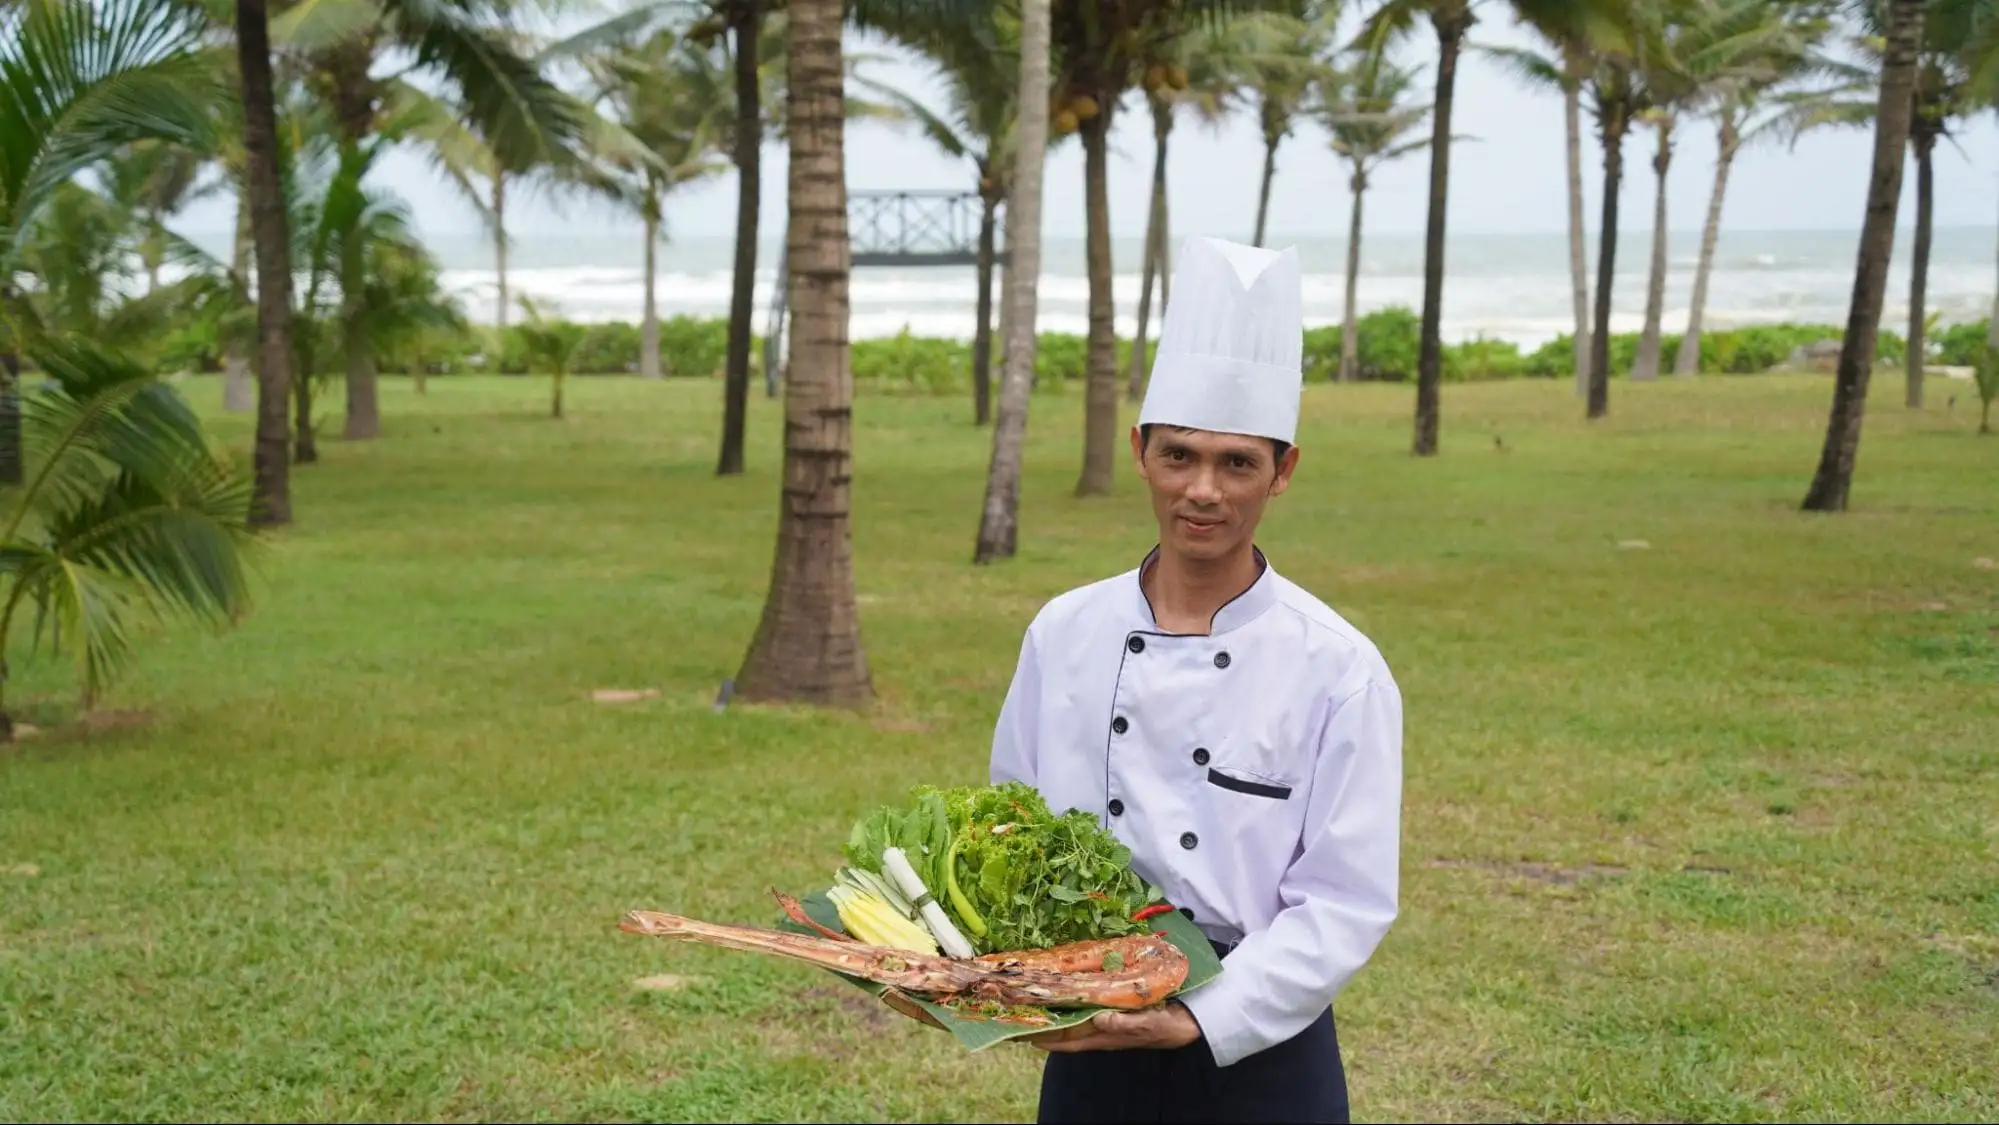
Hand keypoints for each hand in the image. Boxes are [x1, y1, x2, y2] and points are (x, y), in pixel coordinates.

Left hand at [1024, 1002, 1200, 1052]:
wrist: (1186, 1023)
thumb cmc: (1165, 1026)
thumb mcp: (1146, 1025)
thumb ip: (1123, 1024)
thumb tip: (1099, 1019)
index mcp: (1102, 1037)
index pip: (1064, 1041)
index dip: (1040, 1038)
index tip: (1016, 1032)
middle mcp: (1098, 1030)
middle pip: (1061, 1029)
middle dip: (1039, 1023)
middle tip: (1015, 1009)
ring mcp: (1105, 1020)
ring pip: (1071, 1018)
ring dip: (1053, 1010)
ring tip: (1032, 997)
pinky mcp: (1113, 1010)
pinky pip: (1086, 1006)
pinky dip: (1072, 999)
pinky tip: (1064, 988)